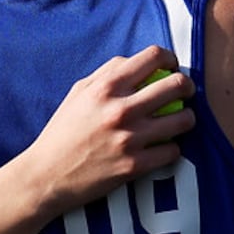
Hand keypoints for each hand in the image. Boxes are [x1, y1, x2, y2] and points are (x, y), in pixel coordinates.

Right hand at [21, 45, 196, 215]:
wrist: (46, 175)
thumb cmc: (63, 131)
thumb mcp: (79, 93)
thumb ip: (107, 73)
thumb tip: (136, 62)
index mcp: (106, 87)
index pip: (152, 57)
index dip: (169, 57)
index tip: (171, 66)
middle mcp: (120, 110)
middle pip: (175, 85)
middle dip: (187, 86)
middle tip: (185, 92)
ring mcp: (130, 139)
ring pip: (182, 120)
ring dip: (187, 118)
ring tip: (181, 120)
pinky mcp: (135, 166)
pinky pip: (172, 151)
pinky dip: (172, 148)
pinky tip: (164, 146)